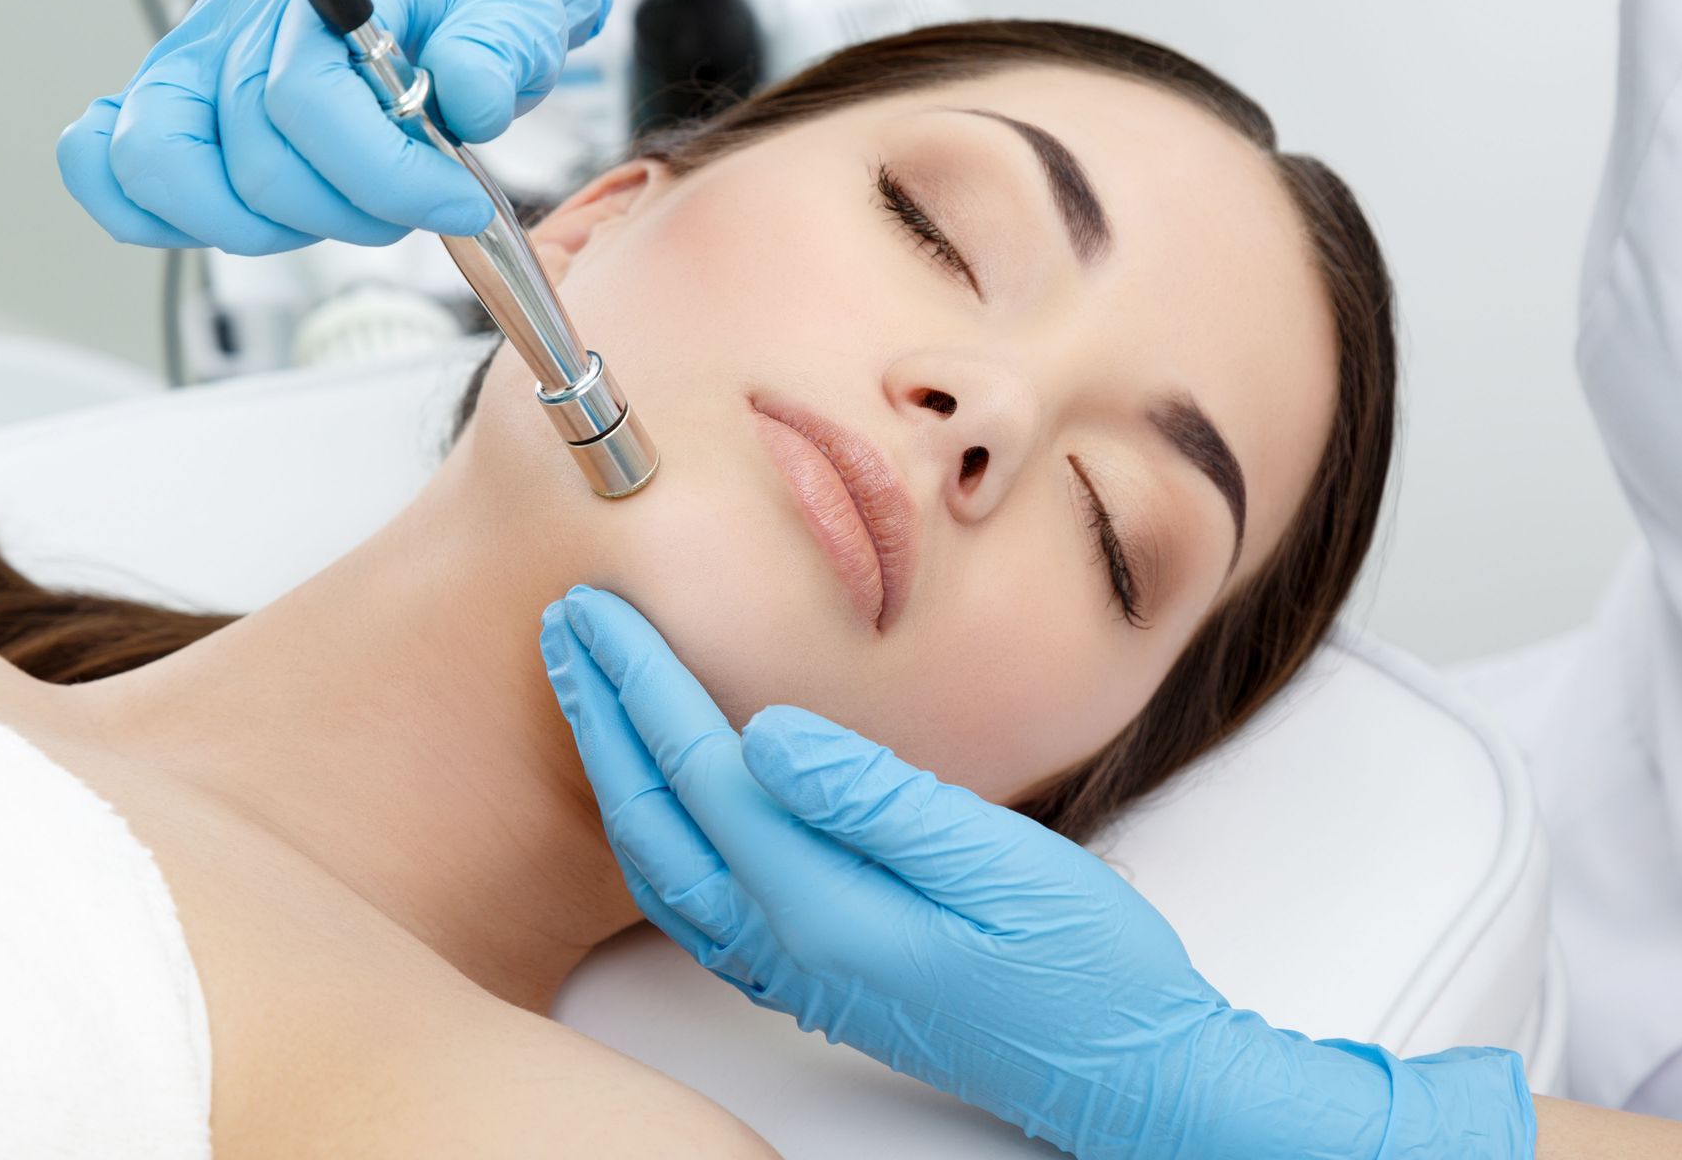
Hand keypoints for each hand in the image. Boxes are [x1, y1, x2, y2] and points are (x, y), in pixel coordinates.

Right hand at [57, 0, 614, 253]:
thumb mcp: (512, 5)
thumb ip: (493, 49)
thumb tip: (468, 97)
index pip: (308, 101)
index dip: (385, 175)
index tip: (456, 203)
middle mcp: (238, 27)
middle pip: (252, 161)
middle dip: (347, 213)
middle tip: (413, 207)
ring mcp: (196, 66)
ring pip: (171, 176)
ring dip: (272, 229)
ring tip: (347, 210)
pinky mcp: (180, 106)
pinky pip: (110, 165)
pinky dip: (152, 214)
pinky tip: (230, 220)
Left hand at [540, 587, 1537, 1158]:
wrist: (1118, 1071)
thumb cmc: (1079, 965)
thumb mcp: (995, 861)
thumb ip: (872, 797)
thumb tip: (763, 731)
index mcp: (820, 903)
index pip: (699, 770)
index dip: (639, 684)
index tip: (594, 609)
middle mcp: (784, 944)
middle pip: (656, 813)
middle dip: (600, 713)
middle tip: (562, 626)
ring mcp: (791, 969)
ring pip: (660, 862)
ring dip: (613, 766)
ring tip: (587, 690)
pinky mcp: (812, 974)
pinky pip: (691, 896)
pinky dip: (651, 829)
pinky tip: (654, 797)